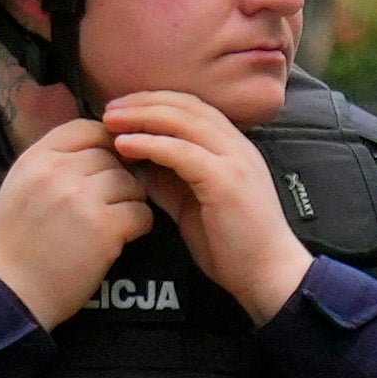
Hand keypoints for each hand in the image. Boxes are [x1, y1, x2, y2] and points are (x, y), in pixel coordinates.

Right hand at [0, 112, 159, 328]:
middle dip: (116, 178)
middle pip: (111, 157)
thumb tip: (98, 144)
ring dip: (130, 201)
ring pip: (130, 183)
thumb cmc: (16, 242)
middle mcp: (58, 172)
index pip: (86, 128)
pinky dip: (139, 225)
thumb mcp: (21, 186)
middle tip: (111, 202)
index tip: (107, 164)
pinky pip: (141, 212)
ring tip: (116, 220)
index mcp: (36, 158)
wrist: (10, 291)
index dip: (105, 143)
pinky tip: (124, 236)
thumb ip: (53, 162)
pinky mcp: (104, 228)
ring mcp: (82, 199)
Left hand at [99, 93, 310, 322]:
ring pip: (183, 120)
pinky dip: (150, 144)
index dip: (154, 102)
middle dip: (143, 102)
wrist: (267, 275)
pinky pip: (182, 152)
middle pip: (185, 105)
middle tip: (108, 108)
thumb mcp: (192, 205)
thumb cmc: (232, 246)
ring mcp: (234, 160)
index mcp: (232, 148)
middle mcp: (237, 145)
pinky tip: (124, 144)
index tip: (121, 109)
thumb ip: (169, 181)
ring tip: (109, 120)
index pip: (191, 107)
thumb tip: (136, 162)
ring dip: (142, 116)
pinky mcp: (225, 180)